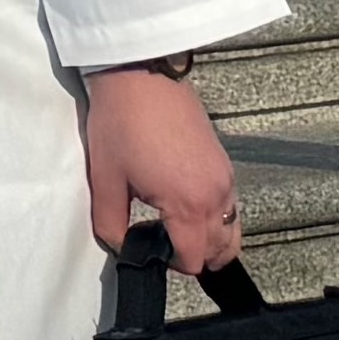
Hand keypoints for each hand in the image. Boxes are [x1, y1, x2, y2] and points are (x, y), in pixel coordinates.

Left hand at [81, 65, 240, 274]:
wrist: (140, 74)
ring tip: (176, 228)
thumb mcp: (105, 178)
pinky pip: (231, 204)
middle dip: (196, 256)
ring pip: (232, 228)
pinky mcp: (224, 161)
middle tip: (164, 243)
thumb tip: (119, 246)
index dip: (171, 265)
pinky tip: (185, 204)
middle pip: (222, 250)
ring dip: (211, 239)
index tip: (149, 251)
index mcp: (188, 205)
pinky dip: (217, 216)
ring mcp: (225, 177)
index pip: (194, 260)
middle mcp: (216, 195)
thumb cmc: (121, 123)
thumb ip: (111, 223)